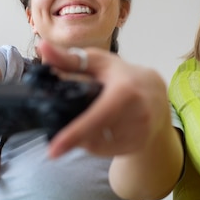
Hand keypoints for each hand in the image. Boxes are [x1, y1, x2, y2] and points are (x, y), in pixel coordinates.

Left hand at [36, 40, 172, 157]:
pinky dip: (97, 143)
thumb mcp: (98, 63)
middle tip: (70, 120)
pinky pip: (106, 151)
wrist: (156, 93)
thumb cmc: (121, 75)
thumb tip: (43, 48)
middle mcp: (137, 113)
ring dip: (86, 137)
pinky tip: (101, 129)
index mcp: (125, 91)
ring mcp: (140, 131)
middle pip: (93, 134)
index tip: (53, 150)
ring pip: (97, 145)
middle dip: (75, 131)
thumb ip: (69, 59)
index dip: (75, 133)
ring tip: (92, 119)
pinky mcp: (139, 144)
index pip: (97, 116)